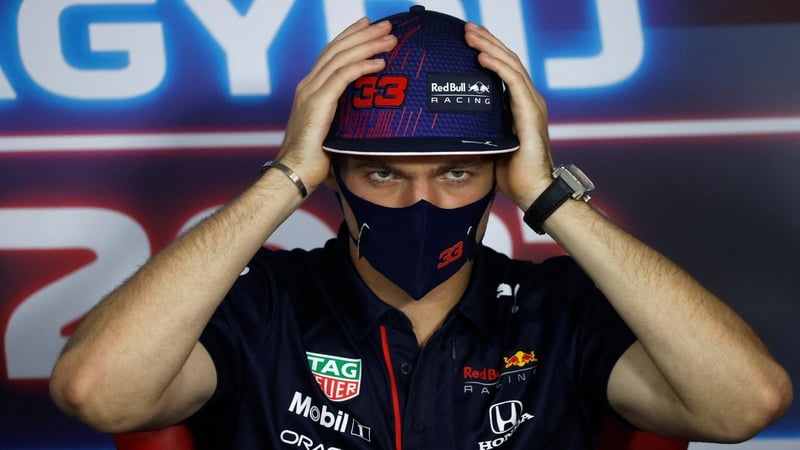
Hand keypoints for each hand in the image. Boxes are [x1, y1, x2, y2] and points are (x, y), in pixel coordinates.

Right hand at [276, 18, 397, 190]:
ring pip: (341, 57)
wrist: (294, 173)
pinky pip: (343, 76)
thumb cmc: (313, 161)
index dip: (349, 37)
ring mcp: (311, 92)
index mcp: (310, 90)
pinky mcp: (318, 102)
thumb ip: (345, 121)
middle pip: (337, 49)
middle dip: (363, 34)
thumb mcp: (332, 133)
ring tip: (390, 38)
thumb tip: (368, 124)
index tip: (368, 26)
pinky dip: (363, 66)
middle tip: (386, 24)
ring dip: (368, 45)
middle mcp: (308, 85)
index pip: (331, 54)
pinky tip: (380, 63)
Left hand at [464, 22, 553, 209]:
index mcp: (519, 105)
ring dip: (489, 46)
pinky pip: (513, 82)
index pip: (505, 68)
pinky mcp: (530, 113)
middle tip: (466, 27)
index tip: (470, 38)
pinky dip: (497, 66)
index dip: (489, 50)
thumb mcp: (488, 142)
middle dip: (487, 40)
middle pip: (508, 60)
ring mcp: (531, 104)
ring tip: (470, 33)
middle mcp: (528, 100)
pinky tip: (482, 55)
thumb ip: (478, 126)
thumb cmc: (511, 172)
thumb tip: (450, 121)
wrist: (532, 190)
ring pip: (511, 64)